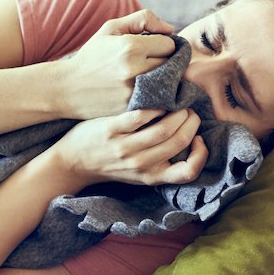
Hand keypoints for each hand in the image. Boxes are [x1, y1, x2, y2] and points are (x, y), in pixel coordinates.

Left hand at [47, 108, 207, 188]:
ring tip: (176, 103)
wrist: (72, 162)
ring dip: (177, 111)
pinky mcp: (112, 130)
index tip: (197, 140)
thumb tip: (189, 139)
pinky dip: (155, 104)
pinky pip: (142, 114)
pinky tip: (156, 97)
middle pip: (179, 142)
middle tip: (189, 111)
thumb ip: (161, 162)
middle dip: (191, 122)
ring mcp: (126, 148)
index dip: (201, 155)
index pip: (188, 172)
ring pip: (165, 128)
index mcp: (151, 176)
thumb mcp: (138, 173)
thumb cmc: (110, 164)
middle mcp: (140, 165)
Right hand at [60, 9, 175, 119]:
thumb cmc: (92, 55)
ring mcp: (135, 92)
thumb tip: (170, 29)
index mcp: (131, 47)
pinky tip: (147, 92)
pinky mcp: (133, 109)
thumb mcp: (111, 28)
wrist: (68, 88)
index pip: (169, 44)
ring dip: (165, 80)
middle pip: (172, 65)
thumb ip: (143, 19)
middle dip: (167, 62)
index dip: (164, 44)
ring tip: (151, 76)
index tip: (154, 48)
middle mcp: (135, 69)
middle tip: (153, 63)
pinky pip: (160, 101)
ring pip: (168, 84)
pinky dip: (158, 96)